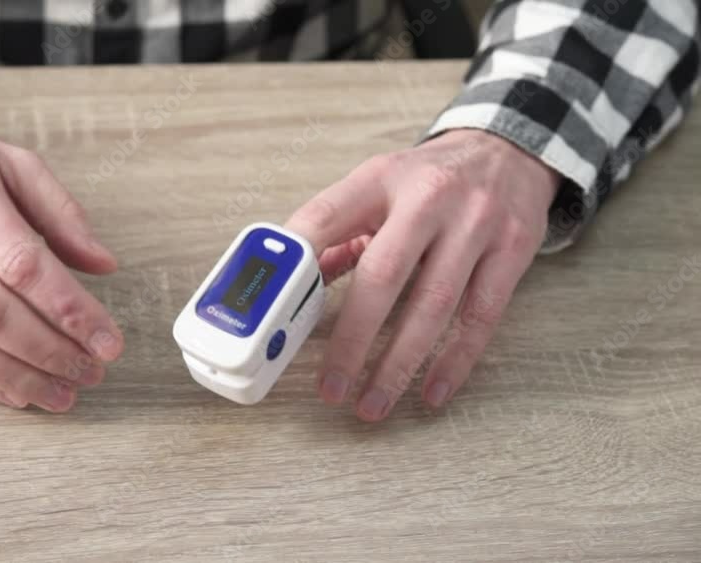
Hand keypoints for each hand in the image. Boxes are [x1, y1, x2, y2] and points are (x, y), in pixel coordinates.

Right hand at [0, 100, 123, 410]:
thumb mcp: (8, 162)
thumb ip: (61, 211)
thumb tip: (105, 265)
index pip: (21, 261)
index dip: (69, 308)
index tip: (108, 341)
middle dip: (49, 350)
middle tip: (93, 371)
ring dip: (19, 376)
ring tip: (64, 394)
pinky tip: (21, 392)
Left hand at [285, 129, 558, 420]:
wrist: (508, 150)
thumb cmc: (428, 179)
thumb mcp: (377, 187)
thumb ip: (337, 233)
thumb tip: (296, 287)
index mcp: (380, 178)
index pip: (326, 216)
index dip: (298, 259)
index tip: (275, 308)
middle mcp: (428, 197)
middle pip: (383, 274)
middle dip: (353, 338)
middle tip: (331, 385)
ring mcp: (476, 223)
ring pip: (434, 304)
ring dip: (399, 363)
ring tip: (371, 403)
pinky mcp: (513, 249)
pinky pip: (481, 316)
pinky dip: (454, 360)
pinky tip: (431, 392)